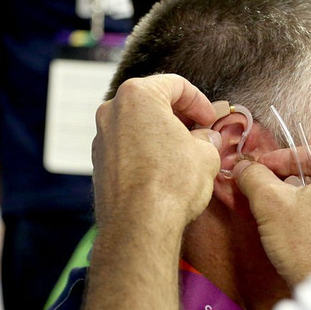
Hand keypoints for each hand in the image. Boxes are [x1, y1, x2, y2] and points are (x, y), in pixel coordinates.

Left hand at [92, 74, 220, 231]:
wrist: (139, 224)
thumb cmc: (172, 182)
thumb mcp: (206, 153)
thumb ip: (207, 139)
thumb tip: (206, 139)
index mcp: (138, 96)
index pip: (175, 84)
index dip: (200, 101)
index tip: (210, 119)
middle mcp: (112, 112)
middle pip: (152, 103)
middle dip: (180, 117)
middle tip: (201, 133)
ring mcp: (102, 139)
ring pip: (138, 127)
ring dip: (162, 135)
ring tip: (185, 154)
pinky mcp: (100, 165)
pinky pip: (128, 149)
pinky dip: (147, 152)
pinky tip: (166, 171)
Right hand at [233, 146, 310, 286]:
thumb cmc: (310, 247)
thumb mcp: (272, 203)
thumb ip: (255, 176)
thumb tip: (244, 166)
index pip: (310, 153)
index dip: (276, 159)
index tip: (254, 168)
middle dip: (285, 181)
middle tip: (259, 189)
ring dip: (295, 199)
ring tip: (272, 210)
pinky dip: (309, 215)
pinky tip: (291, 227)